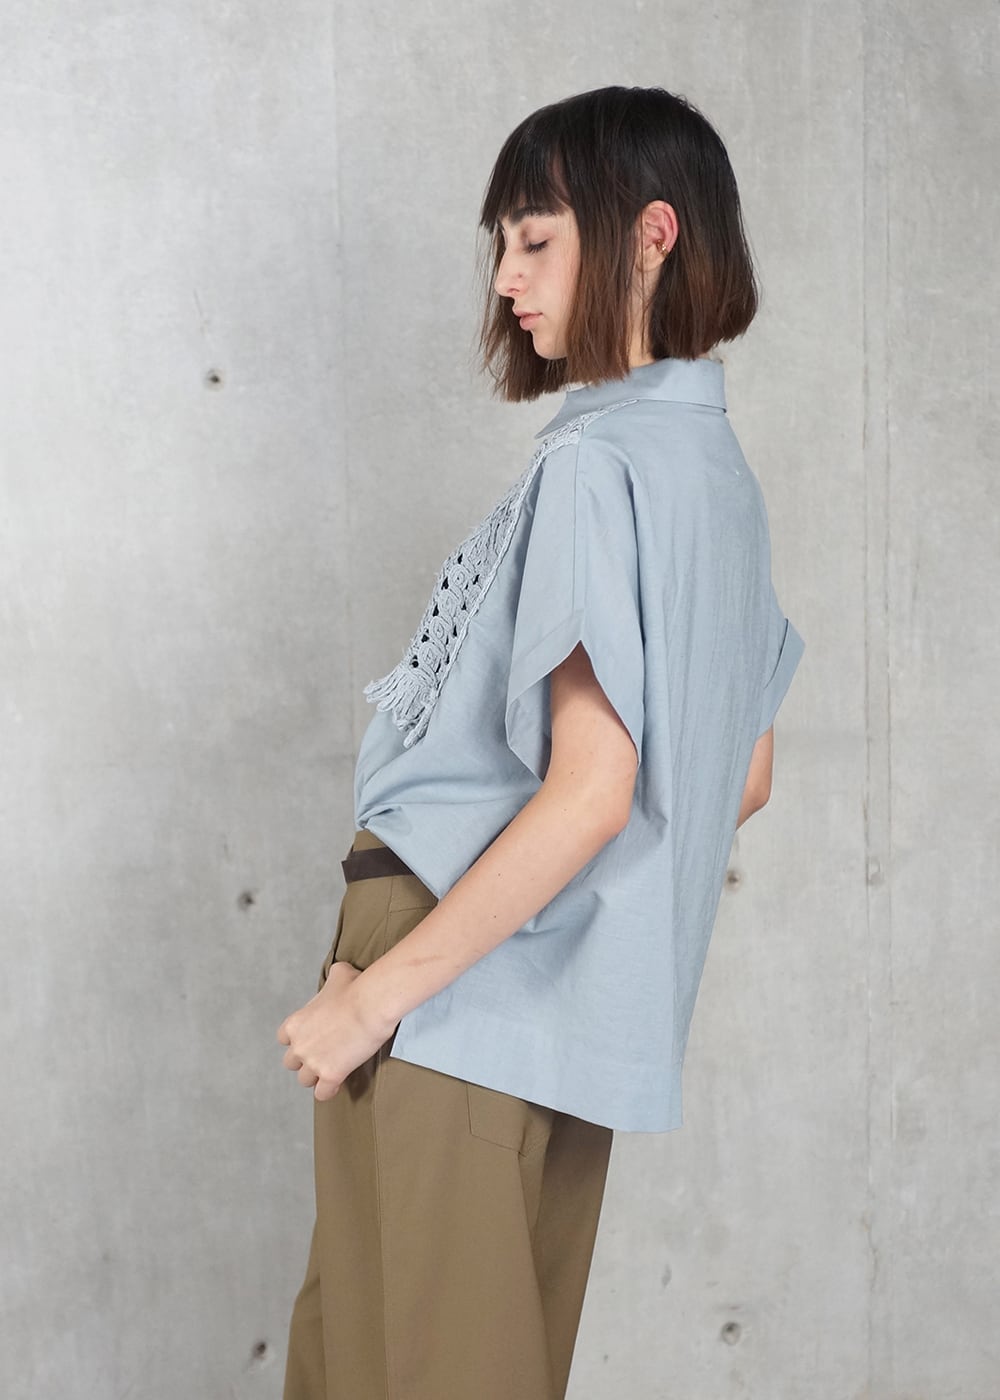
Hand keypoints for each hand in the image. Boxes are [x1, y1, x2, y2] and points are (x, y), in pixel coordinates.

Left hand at [276, 963, 390, 1100]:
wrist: (371, 1004)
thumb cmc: (356, 987)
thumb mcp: (338, 973)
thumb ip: (331, 978)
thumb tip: (338, 973)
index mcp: (296, 1023)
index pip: (283, 1039)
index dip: (297, 1039)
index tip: (311, 1037)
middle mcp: (300, 1045)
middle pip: (291, 1063)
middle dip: (305, 1060)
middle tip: (322, 1055)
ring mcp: (314, 1062)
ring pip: (305, 1080)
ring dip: (317, 1077)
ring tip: (331, 1070)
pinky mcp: (331, 1075)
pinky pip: (322, 1094)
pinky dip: (329, 1091)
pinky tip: (338, 1084)